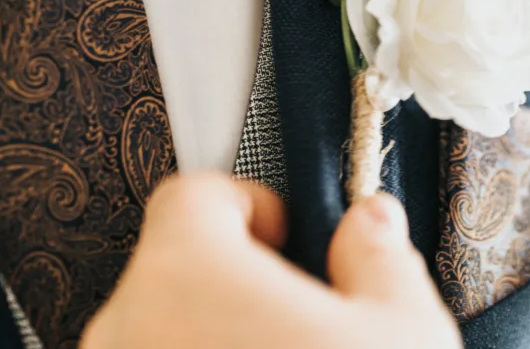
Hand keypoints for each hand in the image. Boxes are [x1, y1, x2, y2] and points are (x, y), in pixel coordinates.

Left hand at [80, 173, 461, 348]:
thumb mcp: (400, 331)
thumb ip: (379, 256)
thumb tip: (371, 221)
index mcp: (189, 275)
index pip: (191, 195)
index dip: (247, 205)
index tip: (283, 236)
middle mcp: (128, 329)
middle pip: (175, 267)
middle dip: (234, 280)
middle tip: (295, 315)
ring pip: (160, 331)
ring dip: (210, 334)